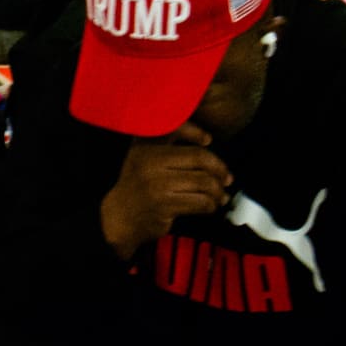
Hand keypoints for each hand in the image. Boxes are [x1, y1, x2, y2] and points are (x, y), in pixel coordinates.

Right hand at [99, 122, 231, 260]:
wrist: (119, 217)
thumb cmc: (138, 185)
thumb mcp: (144, 155)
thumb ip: (168, 142)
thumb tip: (207, 140)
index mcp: (144, 144)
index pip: (177, 128)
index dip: (197, 132)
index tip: (208, 140)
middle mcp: (149, 160)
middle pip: (199, 158)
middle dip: (219, 169)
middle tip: (226, 177)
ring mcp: (156, 184)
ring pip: (204, 182)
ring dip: (218, 191)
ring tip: (220, 195)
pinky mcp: (164, 205)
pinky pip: (201, 202)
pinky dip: (212, 205)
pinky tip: (210, 206)